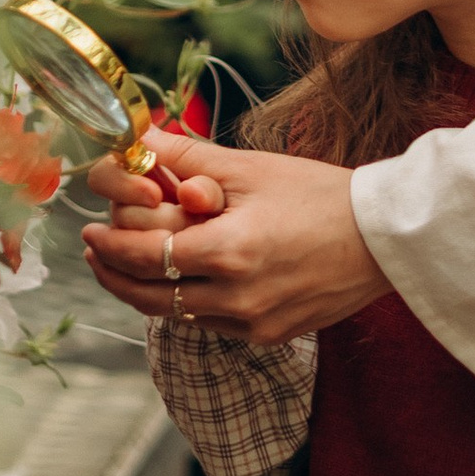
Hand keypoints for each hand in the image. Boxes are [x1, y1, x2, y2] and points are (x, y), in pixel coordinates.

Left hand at [81, 129, 388, 342]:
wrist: (385, 238)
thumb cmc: (323, 194)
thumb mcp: (253, 169)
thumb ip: (189, 159)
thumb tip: (140, 139)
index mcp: (227, 253)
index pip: (143, 258)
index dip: (108, 248)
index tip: (89, 233)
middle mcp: (235, 299)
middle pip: (148, 297)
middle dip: (114, 275)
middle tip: (96, 253)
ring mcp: (253, 324)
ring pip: (176, 316)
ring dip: (146, 292)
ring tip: (130, 267)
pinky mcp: (269, 336)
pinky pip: (211, 325)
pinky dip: (188, 304)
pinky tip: (182, 281)